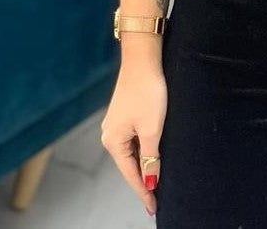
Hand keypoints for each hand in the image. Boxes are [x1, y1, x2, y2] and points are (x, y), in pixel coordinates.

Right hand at [100, 61, 167, 216]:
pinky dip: (144, 150)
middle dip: (143, 180)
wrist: (143, 59)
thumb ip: (150, 157)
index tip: (153, 208)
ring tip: (156, 181)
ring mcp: (117, 124)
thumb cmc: (147, 92)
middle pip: (129, 164)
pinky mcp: (125, 114)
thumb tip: (150, 182)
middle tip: (156, 199)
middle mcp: (110, 134)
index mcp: (113, 141)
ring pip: (133, 152)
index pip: (131, 174)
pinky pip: (134, 139)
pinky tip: (153, 156)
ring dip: (144, 165)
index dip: (143, 191)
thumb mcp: (153, 128)